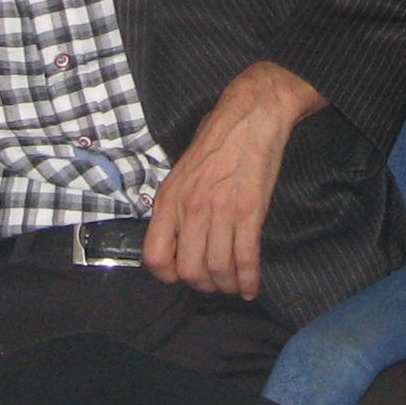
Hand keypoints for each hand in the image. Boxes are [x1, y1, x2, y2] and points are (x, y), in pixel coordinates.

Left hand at [144, 61, 321, 299]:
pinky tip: (250, 287)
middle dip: (202, 285)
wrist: (249, 117)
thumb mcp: (181, 172)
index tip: (182, 274)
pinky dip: (249, 280)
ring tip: (232, 284)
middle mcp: (191, 210)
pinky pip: (246, 258)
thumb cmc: (215, 140)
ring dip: (226, 285)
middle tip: (213, 282)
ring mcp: (221, 212)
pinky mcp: (249, 212)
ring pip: (218, 269)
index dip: (168, 275)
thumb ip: (176, 205)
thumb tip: (177, 237)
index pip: (155, 256)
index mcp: (169, 200)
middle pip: (190, 271)